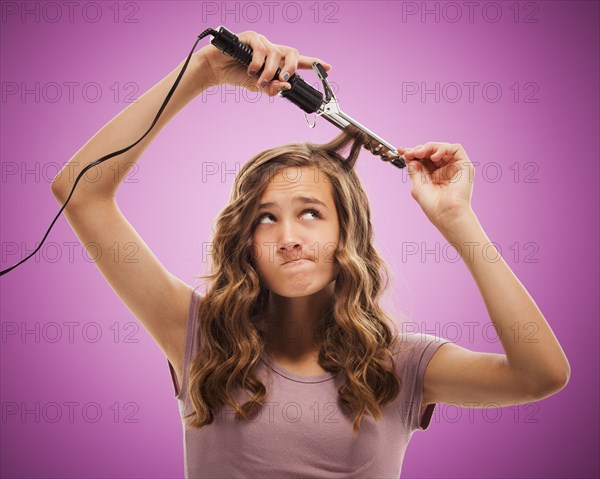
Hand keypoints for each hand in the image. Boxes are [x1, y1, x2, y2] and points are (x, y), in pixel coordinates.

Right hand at [197, 30, 331, 96]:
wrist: (216, 70)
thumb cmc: (236, 75)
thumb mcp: (256, 87)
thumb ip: (271, 88)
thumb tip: (285, 87)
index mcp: (275, 61)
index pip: (297, 60)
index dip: (313, 64)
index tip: (328, 67)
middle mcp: (271, 50)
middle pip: (292, 53)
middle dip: (291, 68)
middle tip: (285, 78)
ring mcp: (261, 42)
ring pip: (275, 54)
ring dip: (269, 71)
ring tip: (258, 79)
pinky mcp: (250, 38)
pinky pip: (261, 49)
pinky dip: (258, 63)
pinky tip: (250, 69)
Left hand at [398, 142, 474, 227]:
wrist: (448, 215)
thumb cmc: (434, 206)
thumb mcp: (418, 186)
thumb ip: (414, 170)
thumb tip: (409, 157)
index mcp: (435, 176)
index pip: (424, 160)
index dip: (413, 154)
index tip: (401, 151)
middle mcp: (445, 170)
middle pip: (432, 152)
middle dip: (419, 150)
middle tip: (409, 153)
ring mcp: (455, 167)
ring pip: (442, 148)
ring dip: (429, 148)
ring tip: (419, 153)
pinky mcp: (465, 165)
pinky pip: (456, 149)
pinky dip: (443, 148)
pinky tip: (433, 157)